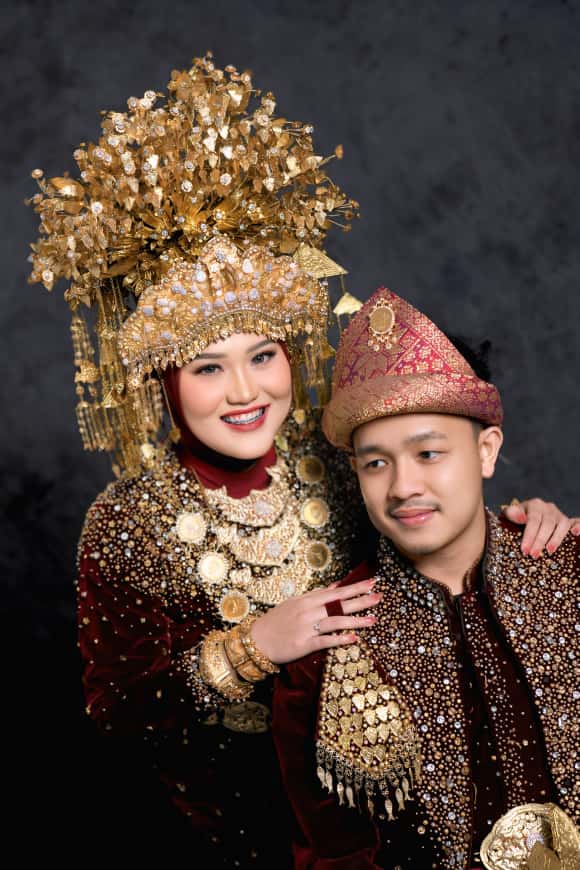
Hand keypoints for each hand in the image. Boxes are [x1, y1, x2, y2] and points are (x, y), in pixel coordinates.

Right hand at [250, 578, 380, 664]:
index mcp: (307, 600)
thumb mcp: (296, 602)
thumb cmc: (277, 621)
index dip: (354, 587)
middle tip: (379, 596)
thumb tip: (337, 585)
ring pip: (336, 621)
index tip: (371, 582)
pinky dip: (340, 639)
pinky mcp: (304, 644)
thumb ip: (317, 595)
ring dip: (356, 620)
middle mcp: (308, 611)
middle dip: (361, 600)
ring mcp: (307, 627)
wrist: (257, 639)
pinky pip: (325, 641)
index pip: (336, 592)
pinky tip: (354, 639)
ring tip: (373, 620)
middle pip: (339, 604)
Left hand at [502, 498, 579, 556]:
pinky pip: (576, 521)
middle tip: (533, 555)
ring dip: (556, 539)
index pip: (533, 520)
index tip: (524, 550)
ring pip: (562, 525)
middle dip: (540, 541)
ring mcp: (560, 514)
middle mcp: (549, 508)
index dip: (529, 536)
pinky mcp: (568, 521)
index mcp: (535, 505)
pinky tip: (575, 534)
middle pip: (547, 524)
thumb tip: (521, 518)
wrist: (526, 515)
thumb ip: (512, 514)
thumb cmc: (518, 518)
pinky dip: (578, 526)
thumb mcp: (511, 514)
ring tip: (549, 551)